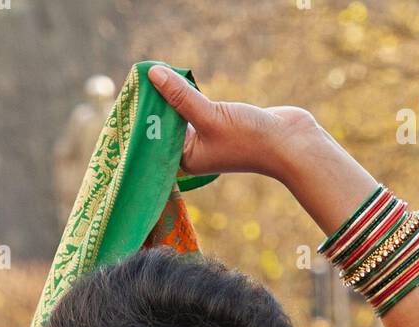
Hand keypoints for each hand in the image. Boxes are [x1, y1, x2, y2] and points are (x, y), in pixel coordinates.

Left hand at [147, 63, 317, 183]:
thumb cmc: (249, 138)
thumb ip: (180, 95)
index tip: (129, 97)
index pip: (156, 138)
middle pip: (166, 125)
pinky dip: (186, 94)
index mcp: (186, 160)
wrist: (288, 143)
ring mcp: (207, 137)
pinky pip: (195, 106)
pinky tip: (176, 79)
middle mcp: (194, 151)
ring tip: (152, 75)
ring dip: (170, 96)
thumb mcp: (209, 115)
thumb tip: (153, 74)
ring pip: (180, 113)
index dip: (143, 118)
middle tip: (138, 79)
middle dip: (154, 104)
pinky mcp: (219, 122)